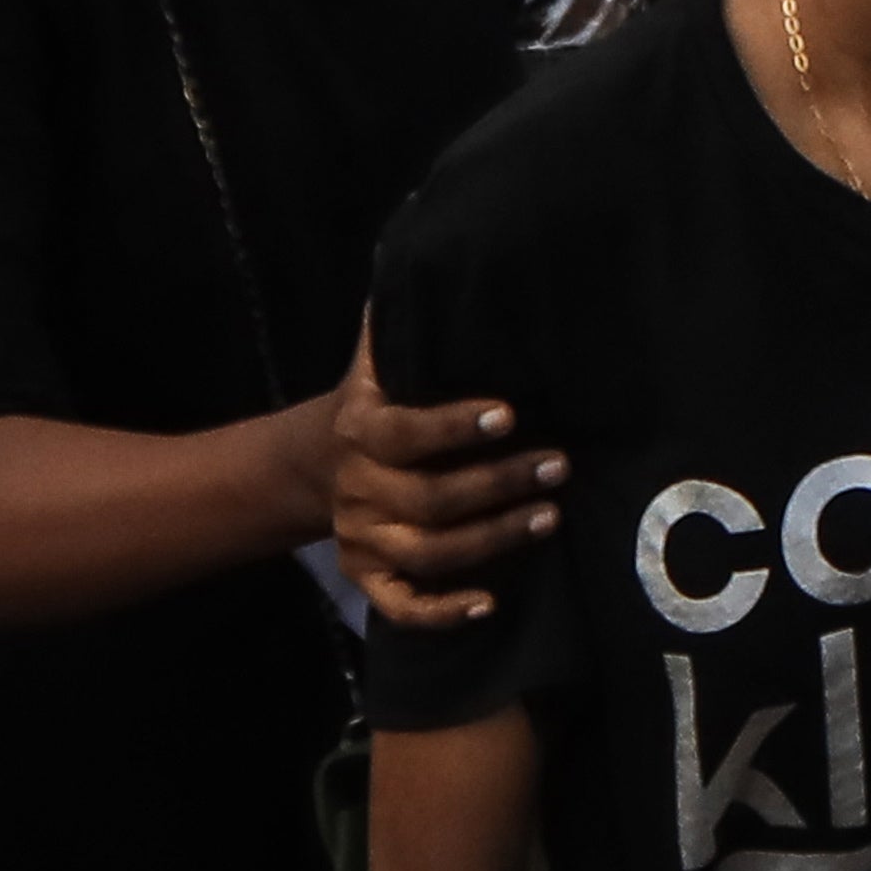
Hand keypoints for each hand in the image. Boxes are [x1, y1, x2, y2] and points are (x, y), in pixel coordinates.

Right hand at [336, 331, 562, 629]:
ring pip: (429, 552)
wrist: (311, 465)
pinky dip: (442, 612)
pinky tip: (490, 602)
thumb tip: (418, 258)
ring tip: (549, 516)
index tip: (511, 414)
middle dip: (499, 482)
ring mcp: (361, 539)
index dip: (455, 426)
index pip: (406, 432)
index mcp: (359, 429)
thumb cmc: (371, 402)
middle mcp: (357, 489)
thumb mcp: (373, 362)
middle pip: (431, 498)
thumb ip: (396, 323)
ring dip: (493, 538)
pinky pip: (402, 607)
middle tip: (559, 465)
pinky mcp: (367, 578)